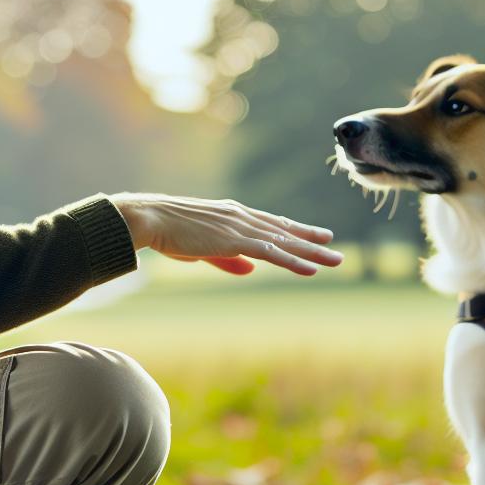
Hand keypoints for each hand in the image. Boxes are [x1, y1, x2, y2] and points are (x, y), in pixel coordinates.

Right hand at [109, 194, 342, 276]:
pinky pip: (272, 252)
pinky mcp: (235, 240)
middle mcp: (241, 217)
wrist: (150, 219)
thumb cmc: (167, 231)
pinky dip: (294, 261)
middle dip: (310, 239)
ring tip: (335, 260)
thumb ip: (227, 258)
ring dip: (311, 252)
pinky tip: (311, 268)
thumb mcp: (201, 247)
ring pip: (284, 242)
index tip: (313, 235)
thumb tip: (250, 270)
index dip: (293, 229)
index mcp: (232, 215)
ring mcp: (240, 227)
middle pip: (283, 230)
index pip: (270, 223)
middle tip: (333, 246)